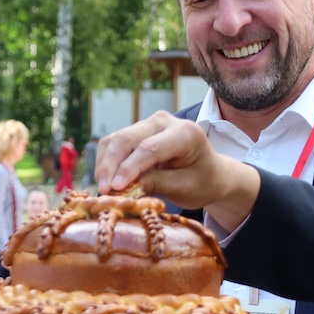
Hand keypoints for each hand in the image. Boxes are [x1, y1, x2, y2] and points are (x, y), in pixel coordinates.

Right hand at [94, 111, 259, 229]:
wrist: (209, 172)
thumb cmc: (202, 181)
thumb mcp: (185, 188)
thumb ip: (158, 183)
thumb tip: (126, 187)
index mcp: (185, 133)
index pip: (150, 148)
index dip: (129, 168)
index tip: (115, 189)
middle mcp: (164, 121)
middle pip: (127, 139)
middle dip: (111, 166)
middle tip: (103, 192)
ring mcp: (148, 124)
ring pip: (115, 140)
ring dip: (105, 165)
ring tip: (104, 191)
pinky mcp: (136, 131)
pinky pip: (113, 144)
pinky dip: (106, 163)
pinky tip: (106, 182)